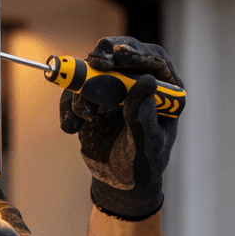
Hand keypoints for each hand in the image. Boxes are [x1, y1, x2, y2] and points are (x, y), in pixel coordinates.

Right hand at [59, 35, 182, 219]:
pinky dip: (69, 105)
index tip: (121, 56)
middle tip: (97, 62)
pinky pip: (76, 90)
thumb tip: (147, 82)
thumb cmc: (143, 166)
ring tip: (87, 118)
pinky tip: (72, 126)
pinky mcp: (93, 97)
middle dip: (107, 55)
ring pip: (95, 69)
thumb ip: (145, 117)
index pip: (155, 61)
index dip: (138, 53)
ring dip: (84, 90)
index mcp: (164, 92)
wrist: (120, 182)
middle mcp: (140, 83)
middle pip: (123, 53)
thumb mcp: (148, 146)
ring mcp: (115, 88)